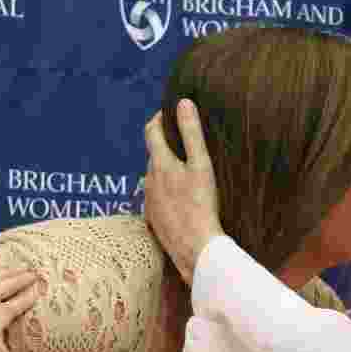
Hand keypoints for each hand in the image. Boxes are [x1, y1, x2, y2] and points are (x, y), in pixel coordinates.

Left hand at [143, 99, 223, 284]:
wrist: (195, 249)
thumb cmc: (201, 205)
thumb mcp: (201, 165)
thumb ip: (192, 133)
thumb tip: (184, 102)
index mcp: (159, 164)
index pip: (151, 131)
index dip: (159, 118)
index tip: (170, 112)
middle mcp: (148, 180)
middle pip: (154, 155)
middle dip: (166, 145)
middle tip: (185, 142)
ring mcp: (149, 201)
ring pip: (155, 177)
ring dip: (167, 170)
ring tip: (187, 171)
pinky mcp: (153, 219)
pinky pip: (158, 197)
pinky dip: (167, 191)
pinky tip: (183, 199)